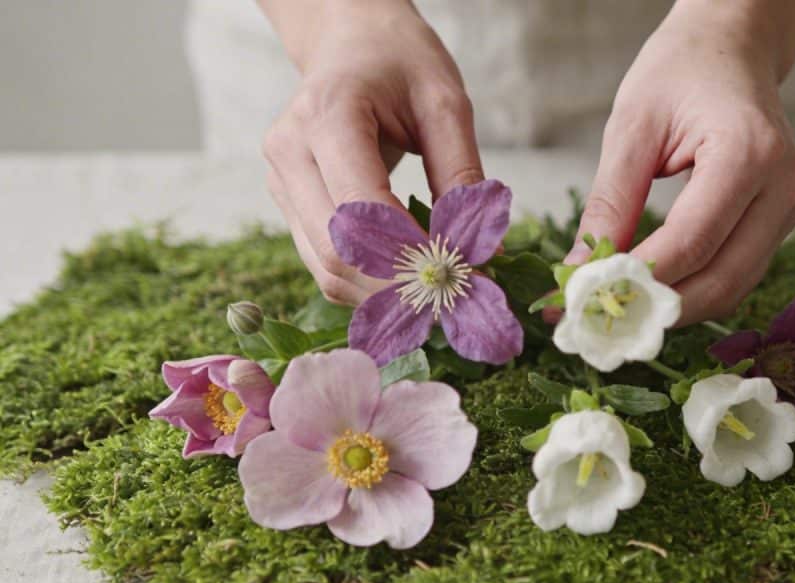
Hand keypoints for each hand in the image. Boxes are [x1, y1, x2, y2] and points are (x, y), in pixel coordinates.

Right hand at [260, 0, 482, 304]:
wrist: (350, 43)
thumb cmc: (399, 63)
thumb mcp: (445, 104)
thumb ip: (462, 175)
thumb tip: (484, 251)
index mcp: (327, 116)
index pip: (361, 209)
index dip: (408, 255)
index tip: (460, 275)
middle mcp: (290, 152)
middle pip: (335, 250)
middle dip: (397, 286)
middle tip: (453, 298)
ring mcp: (281, 182)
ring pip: (325, 269)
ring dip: (381, 294)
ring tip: (434, 295)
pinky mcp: (288, 203)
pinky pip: (323, 263)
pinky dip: (366, 283)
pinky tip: (405, 281)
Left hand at [571, 0, 794, 324]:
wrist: (731, 47)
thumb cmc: (680, 72)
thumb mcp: (631, 129)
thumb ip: (609, 204)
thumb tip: (581, 271)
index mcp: (749, 153)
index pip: (692, 241)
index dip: (640, 279)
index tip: (586, 299)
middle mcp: (783, 185)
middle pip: (721, 278)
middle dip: (658, 308)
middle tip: (600, 321)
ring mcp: (790, 206)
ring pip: (733, 286)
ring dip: (676, 308)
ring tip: (619, 310)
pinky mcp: (781, 219)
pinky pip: (737, 272)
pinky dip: (694, 290)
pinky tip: (652, 292)